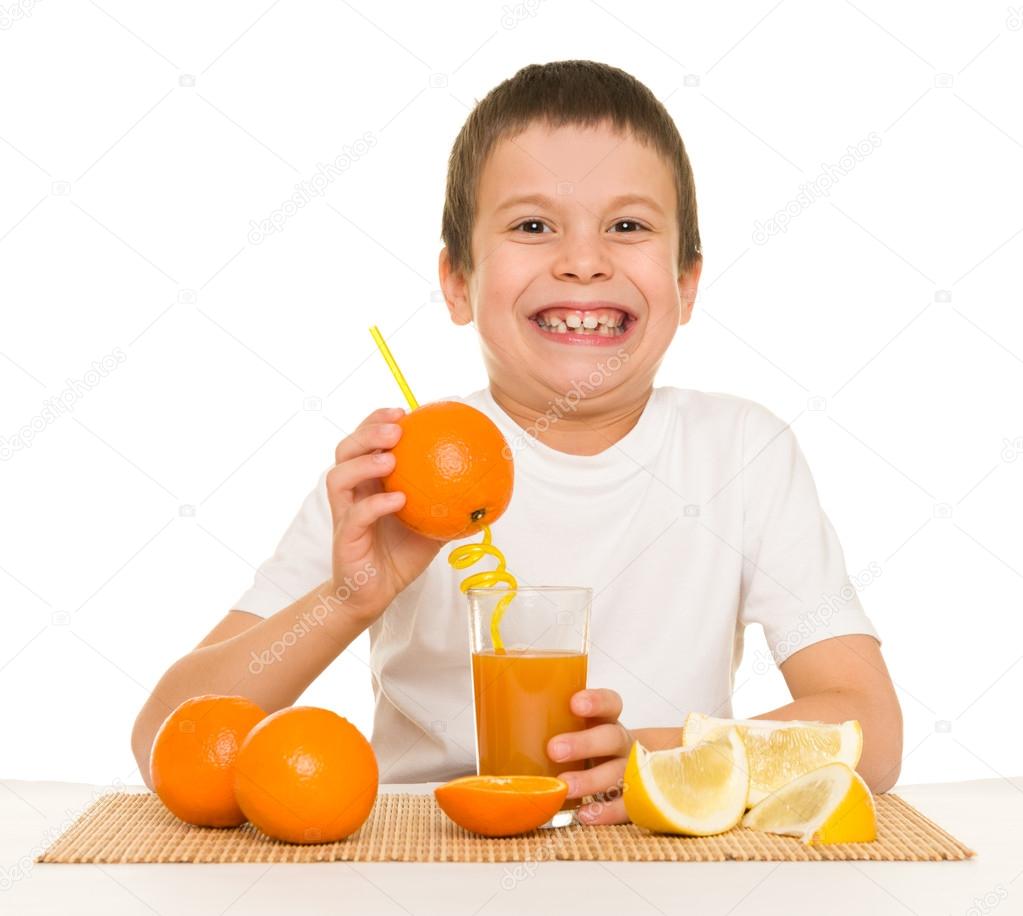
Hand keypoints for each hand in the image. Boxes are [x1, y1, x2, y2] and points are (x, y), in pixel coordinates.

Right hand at [325, 407, 442, 626]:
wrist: (375, 593)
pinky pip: (355, 516)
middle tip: (396, 428)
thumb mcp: (434, 522)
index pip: (365, 441)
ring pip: (339, 477)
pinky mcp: (344, 538)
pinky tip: (399, 500)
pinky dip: (376, 505)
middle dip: (368, 432)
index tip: (404, 411)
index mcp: (369, 481)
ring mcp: (344, 513)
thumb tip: (489, 483)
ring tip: (390, 458)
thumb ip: (451, 500)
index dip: (377, 421)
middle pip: (346, 450)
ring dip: (364, 463)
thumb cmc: (402, 553)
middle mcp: (352, 492)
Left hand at [547, 688, 634, 824]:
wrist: (639, 774)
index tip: (574, 702)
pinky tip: (585, 815)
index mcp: (607, 721)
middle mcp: (621, 745)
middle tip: (554, 749)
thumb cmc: (586, 748)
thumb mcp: (573, 731)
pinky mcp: (633, 801)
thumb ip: (543, 723)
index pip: (611, 703)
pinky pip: (625, 807)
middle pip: (612, 737)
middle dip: (583, 743)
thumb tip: (486, 719)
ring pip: (618, 773)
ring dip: (590, 780)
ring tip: (564, 787)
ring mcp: (631, 773)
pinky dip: (606, 812)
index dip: (596, 701)